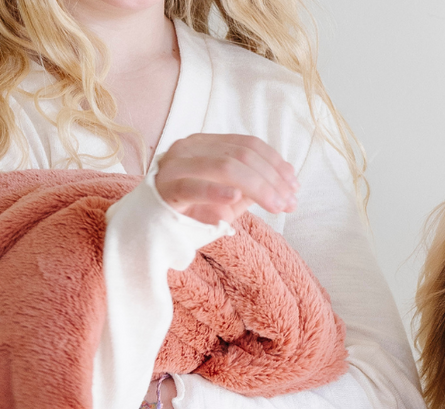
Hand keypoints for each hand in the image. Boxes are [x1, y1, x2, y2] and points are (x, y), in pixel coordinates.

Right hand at [155, 133, 298, 225]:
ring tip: (276, 206)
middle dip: (272, 179)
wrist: (150, 228)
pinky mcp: (165, 190)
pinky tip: (235, 198)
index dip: (276, 164)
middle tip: (290, 203)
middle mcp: (190, 148)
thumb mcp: (227, 198)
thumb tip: (287, 185)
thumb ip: (253, 189)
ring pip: (223, 166)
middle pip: (241, 154)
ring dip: (257, 186)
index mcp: (206, 144)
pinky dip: (215, 190)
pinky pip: (192, 187)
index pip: (248, 144)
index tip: (295, 187)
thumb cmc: (192, 212)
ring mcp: (175, 166)